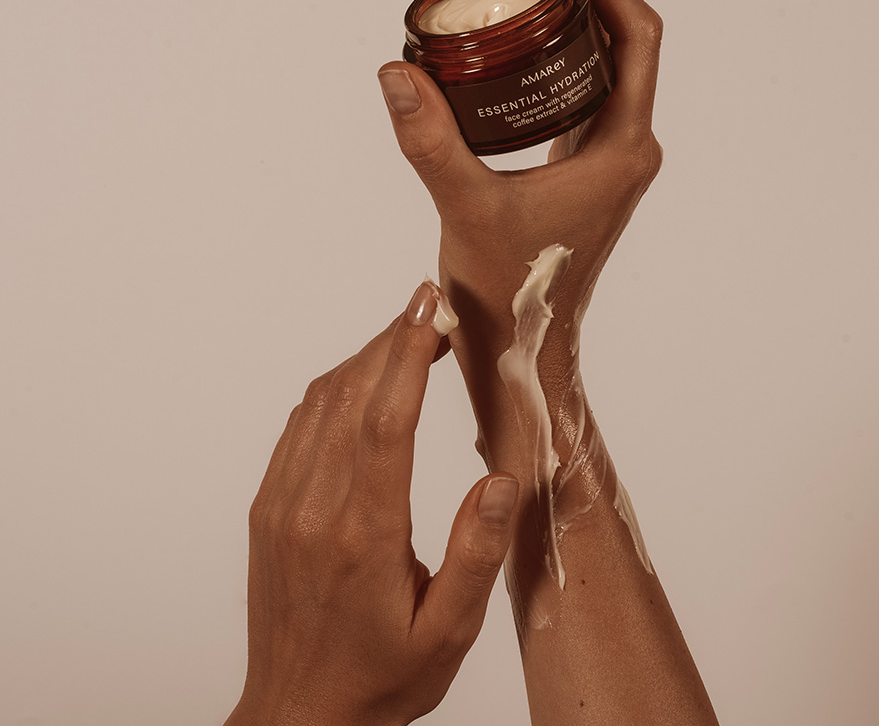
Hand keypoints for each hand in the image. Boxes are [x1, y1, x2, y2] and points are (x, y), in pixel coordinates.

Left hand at [225, 281, 518, 725]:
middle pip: (352, 396)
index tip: (428, 306)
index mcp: (362, 535)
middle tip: (430, 304)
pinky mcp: (269, 505)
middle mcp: (313, 508)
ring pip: (322, 402)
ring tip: (410, 333)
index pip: (385, 421)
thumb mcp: (447, 634)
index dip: (407, 354)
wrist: (297, 713)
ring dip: (365, 358)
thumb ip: (476, 555)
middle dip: (393, 340)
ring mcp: (283, 503)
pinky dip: (336, 387)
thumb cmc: (380, 678)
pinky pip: (300, 425)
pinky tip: (365, 378)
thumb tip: (500, 480)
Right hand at [378, 0, 662, 469]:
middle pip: (610, 36)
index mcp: (622, 148)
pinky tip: (496, 45)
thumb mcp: (465, 208)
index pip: (634, 34)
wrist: (521, 345)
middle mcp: (625, 145)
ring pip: (591, 62)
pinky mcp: (579, 166)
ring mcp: (604, 156)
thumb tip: (395, 71)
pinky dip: (538, 58)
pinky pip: (570, 92)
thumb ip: (430, 140)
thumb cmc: (508, 292)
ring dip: (549, 19)